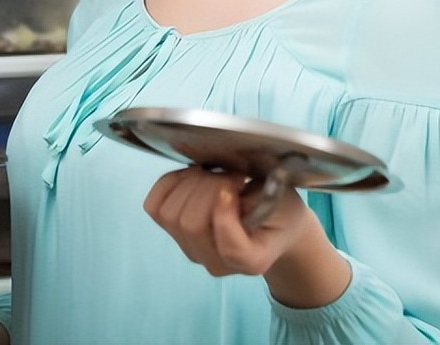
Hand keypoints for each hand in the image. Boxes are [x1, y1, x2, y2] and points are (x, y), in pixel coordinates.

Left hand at [143, 166, 349, 306]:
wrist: (275, 225)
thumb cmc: (281, 211)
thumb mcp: (284, 200)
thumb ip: (263, 195)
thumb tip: (225, 188)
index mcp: (252, 260)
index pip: (229, 247)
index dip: (225, 210)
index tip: (238, 183)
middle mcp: (217, 263)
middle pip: (191, 223)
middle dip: (209, 186)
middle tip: (232, 176)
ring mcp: (193, 251)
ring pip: (171, 213)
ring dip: (191, 183)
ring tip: (214, 176)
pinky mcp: (176, 235)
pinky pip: (155, 207)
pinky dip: (170, 184)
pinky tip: (193, 177)